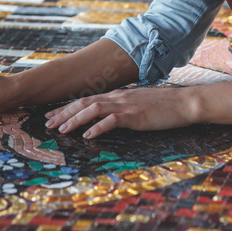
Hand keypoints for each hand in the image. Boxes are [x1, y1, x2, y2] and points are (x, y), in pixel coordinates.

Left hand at [44, 87, 202, 138]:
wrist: (184, 103)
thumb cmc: (164, 106)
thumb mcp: (138, 104)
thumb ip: (123, 108)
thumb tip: (108, 117)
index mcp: (117, 96)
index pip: (87, 99)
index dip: (68, 107)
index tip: (53, 116)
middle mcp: (118, 98)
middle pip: (84, 102)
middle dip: (64, 113)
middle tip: (47, 123)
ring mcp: (126, 105)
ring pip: (93, 109)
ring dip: (75, 120)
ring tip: (61, 130)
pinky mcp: (135, 116)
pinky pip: (112, 120)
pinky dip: (97, 128)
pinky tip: (87, 135)